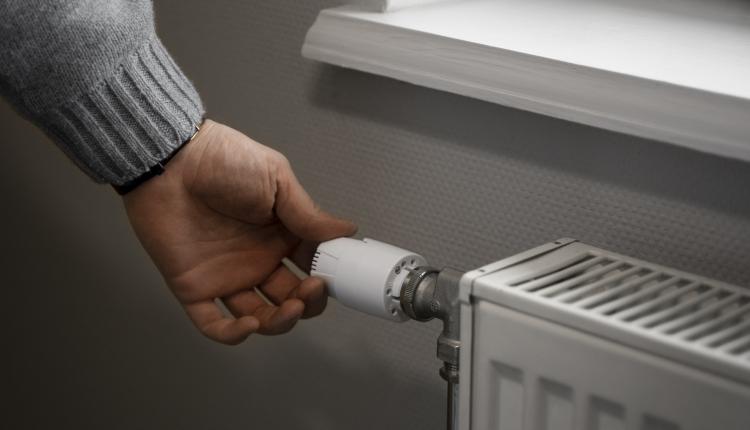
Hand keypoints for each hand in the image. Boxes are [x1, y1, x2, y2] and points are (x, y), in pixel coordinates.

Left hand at [123, 120, 355, 344]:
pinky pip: (213, 324)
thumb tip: (347, 231)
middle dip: (308, 302)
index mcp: (280, 235)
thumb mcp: (276, 179)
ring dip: (280, 321)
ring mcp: (227, 276)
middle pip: (292, 298)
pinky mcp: (195, 288)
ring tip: (290, 307)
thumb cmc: (223, 160)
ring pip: (261, 316)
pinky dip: (233, 334)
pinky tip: (249, 324)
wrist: (170, 160)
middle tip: (313, 289)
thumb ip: (308, 212)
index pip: (312, 267)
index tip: (339, 276)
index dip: (327, 277)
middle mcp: (257, 259)